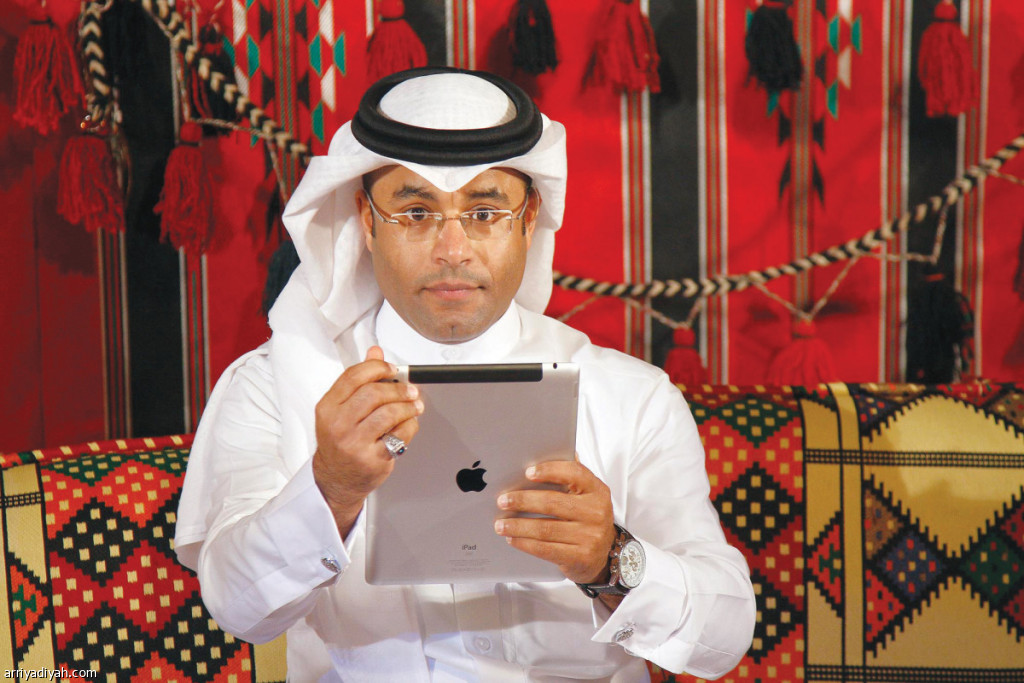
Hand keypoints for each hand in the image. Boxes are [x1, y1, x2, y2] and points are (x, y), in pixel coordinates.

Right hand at [313, 346, 422, 535]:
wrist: (336, 479)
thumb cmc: (339, 441)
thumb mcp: (341, 409)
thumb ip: (359, 380)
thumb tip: (375, 352)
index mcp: (328, 407)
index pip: (354, 377)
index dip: (378, 368)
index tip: (392, 369)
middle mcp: (338, 425)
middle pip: (373, 393)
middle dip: (398, 389)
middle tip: (410, 390)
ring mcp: (354, 443)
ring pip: (389, 414)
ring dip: (408, 406)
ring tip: (415, 405)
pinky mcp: (372, 459)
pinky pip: (400, 435)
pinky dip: (410, 426)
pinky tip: (410, 423)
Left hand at [493, 458, 615, 584]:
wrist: (605, 554)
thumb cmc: (588, 518)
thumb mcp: (586, 496)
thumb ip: (570, 476)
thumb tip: (546, 451)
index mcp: (597, 491)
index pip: (575, 473)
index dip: (550, 470)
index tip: (527, 472)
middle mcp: (596, 512)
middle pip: (553, 502)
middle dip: (523, 501)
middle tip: (503, 501)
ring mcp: (590, 536)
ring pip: (545, 528)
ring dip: (518, 526)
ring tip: (500, 524)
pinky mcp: (580, 557)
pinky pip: (546, 549)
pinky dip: (525, 543)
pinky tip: (513, 539)